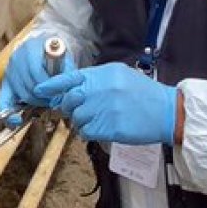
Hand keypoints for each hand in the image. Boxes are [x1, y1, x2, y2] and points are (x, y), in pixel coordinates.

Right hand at [0, 35, 76, 126]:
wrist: (45, 49)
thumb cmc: (57, 56)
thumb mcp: (65, 59)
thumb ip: (67, 73)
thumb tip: (66, 93)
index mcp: (31, 48)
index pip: (36, 72)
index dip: (48, 87)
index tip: (58, 95)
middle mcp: (16, 58)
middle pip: (28, 85)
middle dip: (43, 98)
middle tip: (55, 103)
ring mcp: (9, 70)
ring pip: (20, 94)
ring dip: (34, 103)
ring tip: (46, 104)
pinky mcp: (5, 82)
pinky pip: (2, 101)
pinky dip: (9, 114)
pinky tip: (16, 122)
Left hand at [35, 63, 178, 145]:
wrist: (166, 111)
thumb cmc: (143, 93)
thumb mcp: (120, 75)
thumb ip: (97, 79)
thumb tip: (75, 87)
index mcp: (103, 75)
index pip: (70, 78)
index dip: (52, 85)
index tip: (39, 90)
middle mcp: (101, 90)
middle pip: (69, 100)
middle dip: (69, 107)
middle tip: (77, 110)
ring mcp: (104, 110)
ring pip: (76, 118)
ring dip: (81, 121)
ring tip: (95, 120)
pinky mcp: (109, 128)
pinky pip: (86, 132)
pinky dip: (88, 133)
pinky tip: (99, 129)